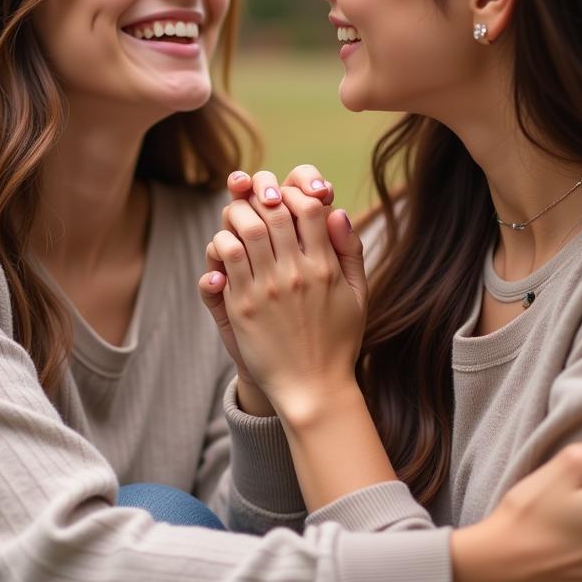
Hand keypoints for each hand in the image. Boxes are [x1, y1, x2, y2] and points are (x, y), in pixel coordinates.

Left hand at [200, 174, 366, 424]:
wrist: (313, 388)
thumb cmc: (339, 341)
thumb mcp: (358, 294)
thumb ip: (350, 251)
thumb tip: (338, 212)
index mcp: (326, 267)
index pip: (309, 209)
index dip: (296, 192)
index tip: (287, 196)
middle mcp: (297, 273)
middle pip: (275, 212)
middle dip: (264, 193)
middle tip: (257, 193)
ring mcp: (268, 288)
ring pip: (248, 229)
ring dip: (239, 213)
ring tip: (238, 213)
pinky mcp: (243, 305)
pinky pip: (228, 258)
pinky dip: (224, 241)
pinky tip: (227, 244)